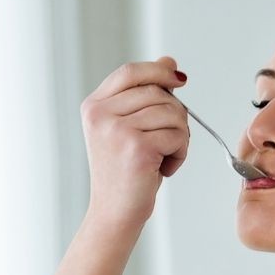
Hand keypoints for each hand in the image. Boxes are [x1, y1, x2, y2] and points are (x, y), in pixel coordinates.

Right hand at [79, 56, 189, 226]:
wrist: (115, 212)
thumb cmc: (124, 173)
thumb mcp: (129, 128)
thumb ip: (144, 95)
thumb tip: (169, 62)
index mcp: (94, 106)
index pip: (130, 72)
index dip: (158, 71)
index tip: (179, 80)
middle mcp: (101, 114)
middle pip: (157, 92)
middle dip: (175, 115)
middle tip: (169, 141)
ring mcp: (117, 130)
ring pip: (173, 113)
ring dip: (180, 137)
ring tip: (163, 157)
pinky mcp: (137, 147)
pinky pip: (177, 135)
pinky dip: (180, 153)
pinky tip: (165, 168)